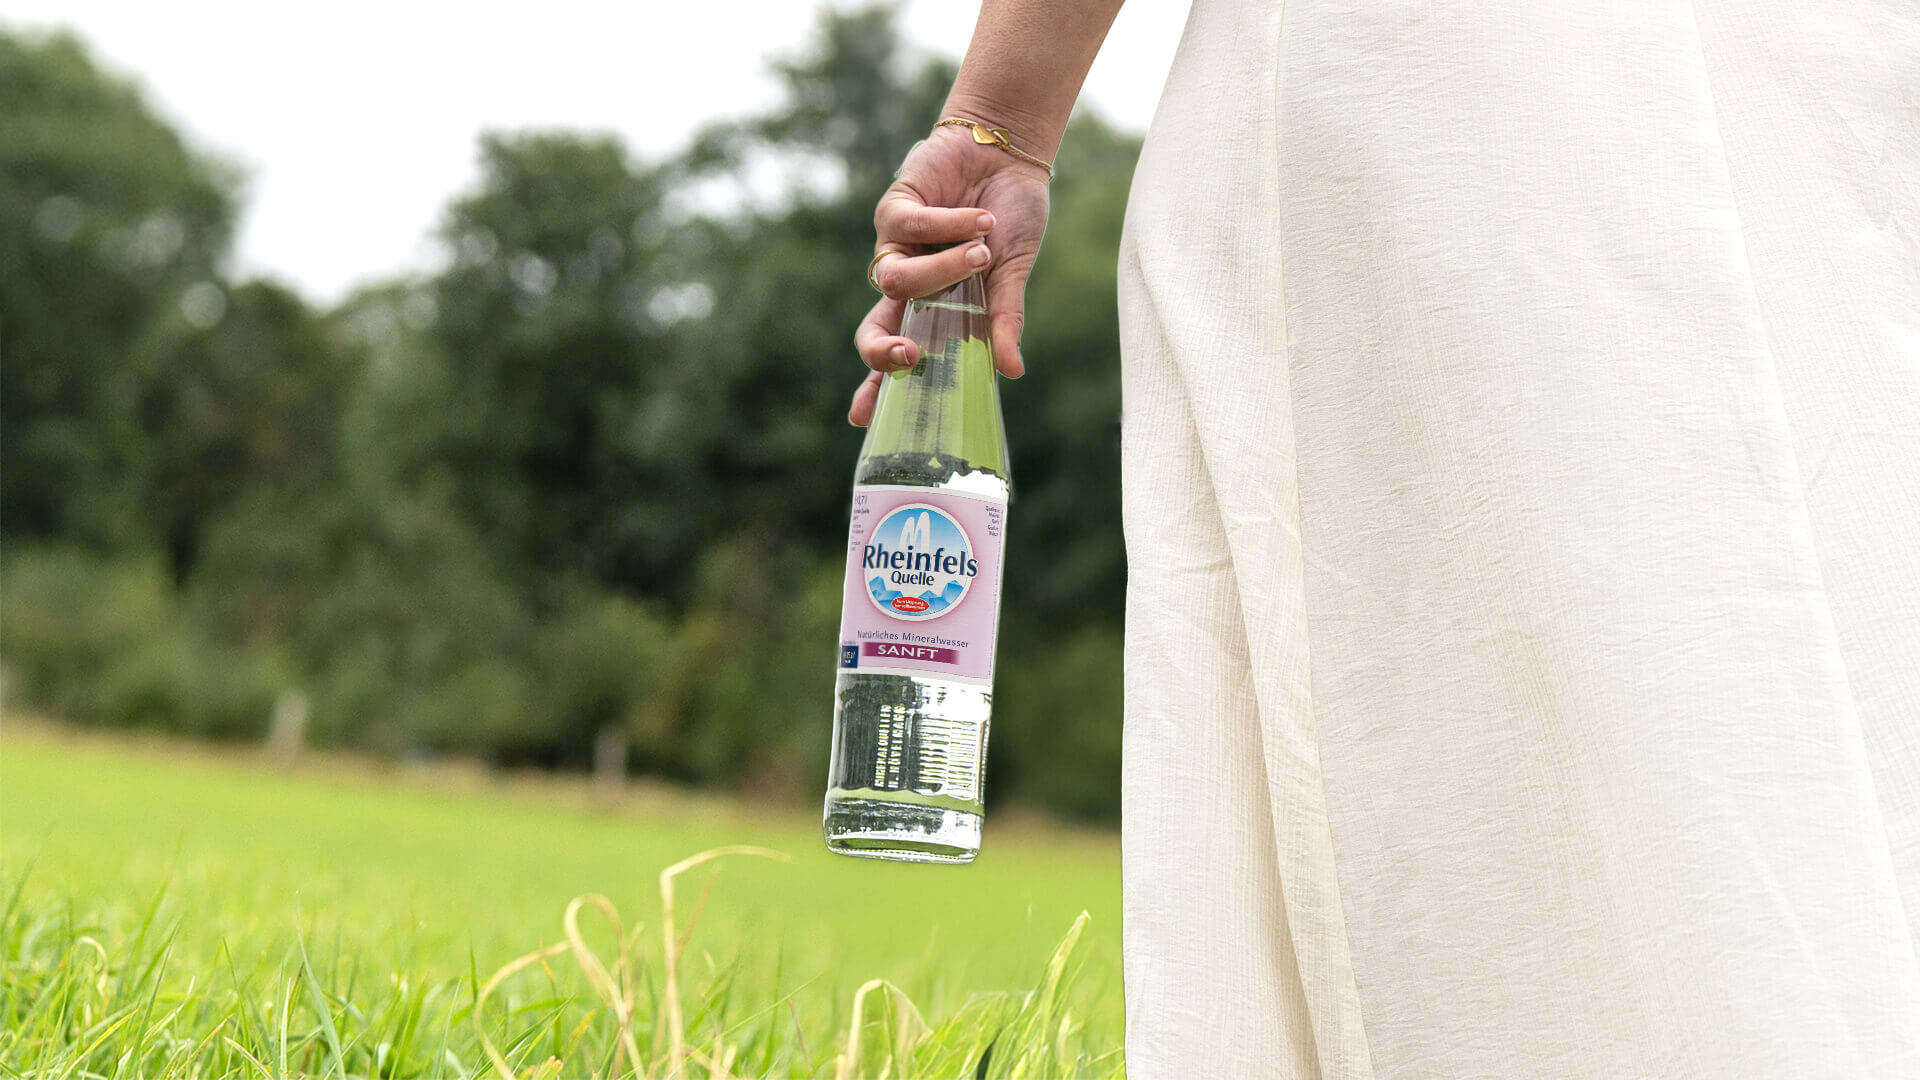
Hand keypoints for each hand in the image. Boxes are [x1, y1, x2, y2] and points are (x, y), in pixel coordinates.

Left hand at [849, 121, 1050, 425]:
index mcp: (931, 307)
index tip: (859, 418)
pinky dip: (950, 226)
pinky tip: (978, 217)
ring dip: (943, 269)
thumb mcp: (1012, 272)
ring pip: (896, 279)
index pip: (895, 354)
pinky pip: (910, 229)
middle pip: (871, 329)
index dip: (874, 385)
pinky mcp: (893, 208)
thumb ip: (1004, 318)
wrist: (1009, 152)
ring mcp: (895, 245)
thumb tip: (1012, 370)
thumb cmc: (1013, 215)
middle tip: (907, 353)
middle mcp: (907, 283)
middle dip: (881, 349)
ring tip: (982, 248)